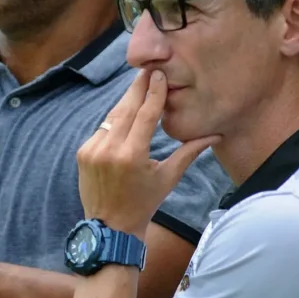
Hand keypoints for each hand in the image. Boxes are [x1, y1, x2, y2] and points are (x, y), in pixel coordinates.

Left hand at [77, 69, 218, 236]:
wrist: (110, 227)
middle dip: (138, 88)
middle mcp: (110, 150)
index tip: (159, 75)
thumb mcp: (168, 177)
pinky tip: (124, 111)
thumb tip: (216, 135)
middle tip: (148, 70)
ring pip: (112, 117)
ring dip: (126, 101)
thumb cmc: (144, 203)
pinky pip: (102, 129)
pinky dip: (114, 121)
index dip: (154, 93)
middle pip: (126, 109)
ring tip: (138, 86)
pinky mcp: (83, 153)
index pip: (146, 115)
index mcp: (133, 156)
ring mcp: (93, 150)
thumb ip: (189, 152)